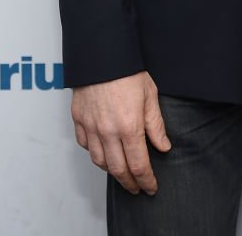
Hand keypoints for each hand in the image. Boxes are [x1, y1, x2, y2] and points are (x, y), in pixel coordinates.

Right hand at [72, 71, 170, 193]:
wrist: (102, 54)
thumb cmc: (127, 71)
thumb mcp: (150, 95)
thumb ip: (156, 124)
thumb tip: (163, 147)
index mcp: (129, 127)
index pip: (138, 165)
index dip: (146, 180)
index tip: (151, 187)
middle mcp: (107, 132)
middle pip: (117, 170)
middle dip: (129, 183)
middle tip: (137, 188)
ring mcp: (90, 127)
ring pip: (99, 161)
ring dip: (112, 171)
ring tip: (122, 172)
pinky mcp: (78, 120)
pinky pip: (85, 145)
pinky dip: (94, 153)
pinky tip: (103, 151)